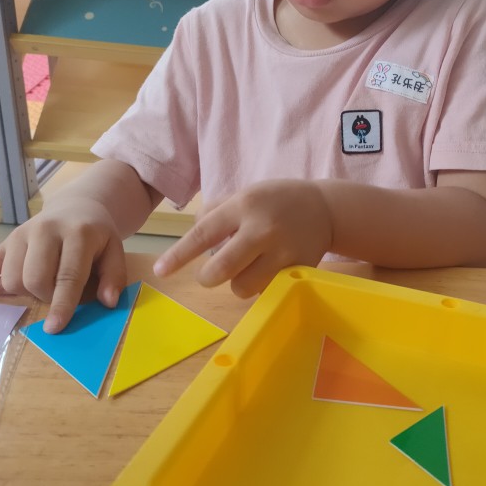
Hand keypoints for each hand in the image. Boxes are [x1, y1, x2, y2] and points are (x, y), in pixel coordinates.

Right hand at [0, 199, 126, 333]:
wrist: (76, 207)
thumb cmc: (97, 235)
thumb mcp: (116, 250)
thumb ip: (114, 276)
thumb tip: (108, 302)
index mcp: (78, 234)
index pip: (68, 276)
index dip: (62, 304)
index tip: (55, 328)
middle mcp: (46, 230)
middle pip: (34, 280)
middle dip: (46, 297)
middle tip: (59, 291)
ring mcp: (22, 233)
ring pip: (12, 278)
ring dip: (26, 292)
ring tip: (43, 282)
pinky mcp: (7, 239)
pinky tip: (1, 285)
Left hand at [153, 180, 332, 296]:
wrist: (325, 209)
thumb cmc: (276, 201)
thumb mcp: (245, 195)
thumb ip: (214, 213)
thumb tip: (191, 241)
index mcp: (243, 205)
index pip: (203, 234)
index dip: (179, 255)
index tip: (160, 271)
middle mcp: (261, 228)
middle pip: (220, 269)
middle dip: (207, 277)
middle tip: (209, 275)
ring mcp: (282, 251)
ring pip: (242, 287)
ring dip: (238, 282)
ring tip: (249, 267)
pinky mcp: (297, 269)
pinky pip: (265, 290)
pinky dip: (261, 284)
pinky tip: (271, 268)